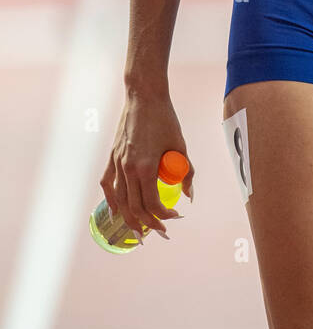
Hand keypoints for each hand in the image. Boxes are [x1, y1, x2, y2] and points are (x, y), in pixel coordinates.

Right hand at [101, 90, 194, 240]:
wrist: (143, 96)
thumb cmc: (165, 119)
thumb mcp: (180, 145)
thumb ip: (186, 171)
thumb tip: (189, 195)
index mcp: (146, 166)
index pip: (152, 204)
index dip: (164, 215)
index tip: (175, 217)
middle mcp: (128, 168)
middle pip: (135, 208)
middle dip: (149, 224)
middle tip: (161, 232)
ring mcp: (117, 163)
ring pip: (120, 201)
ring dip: (130, 219)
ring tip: (140, 231)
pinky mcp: (112, 157)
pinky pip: (107, 185)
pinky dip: (111, 201)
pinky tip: (116, 212)